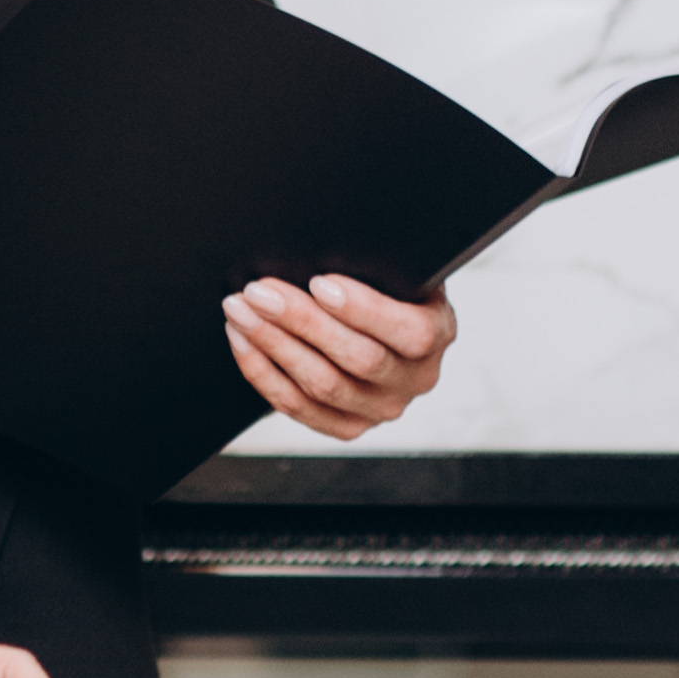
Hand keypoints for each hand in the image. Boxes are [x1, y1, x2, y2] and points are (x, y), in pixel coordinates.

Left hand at [223, 272, 455, 441]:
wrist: (383, 325)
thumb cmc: (386, 286)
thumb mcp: (395, 269)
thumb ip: (376, 266)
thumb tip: (327, 250)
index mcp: (438, 334)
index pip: (409, 332)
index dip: (362, 309)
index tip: (318, 282)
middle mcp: (416, 379)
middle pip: (357, 358)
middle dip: (300, 321)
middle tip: (258, 292)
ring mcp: (382, 409)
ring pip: (322, 385)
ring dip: (273, 345)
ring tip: (240, 311)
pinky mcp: (348, 426)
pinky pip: (298, 407)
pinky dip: (264, 373)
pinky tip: (243, 341)